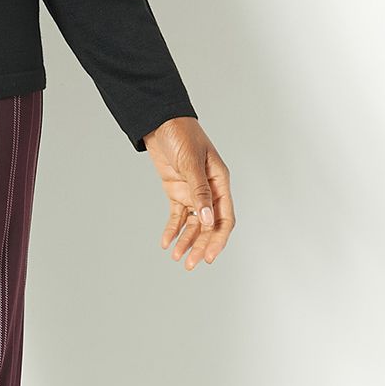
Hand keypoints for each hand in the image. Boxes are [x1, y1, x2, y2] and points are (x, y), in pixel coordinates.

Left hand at [143, 116, 232, 270]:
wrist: (160, 121)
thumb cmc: (182, 135)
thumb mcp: (191, 163)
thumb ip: (199, 191)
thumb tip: (207, 219)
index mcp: (220, 182)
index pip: (224, 218)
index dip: (218, 239)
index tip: (210, 257)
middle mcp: (209, 190)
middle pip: (209, 226)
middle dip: (201, 246)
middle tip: (191, 264)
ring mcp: (193, 192)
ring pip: (193, 224)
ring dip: (186, 241)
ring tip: (176, 257)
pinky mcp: (177, 191)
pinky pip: (177, 216)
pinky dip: (172, 230)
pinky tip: (166, 243)